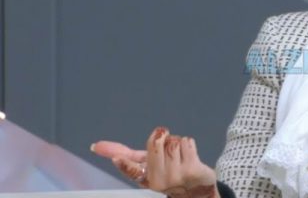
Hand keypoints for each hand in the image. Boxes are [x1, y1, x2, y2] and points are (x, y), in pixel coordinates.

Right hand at [91, 126, 218, 197]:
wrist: (195, 189)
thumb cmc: (167, 173)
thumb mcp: (145, 165)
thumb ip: (125, 155)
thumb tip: (95, 146)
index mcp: (145, 178)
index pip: (132, 170)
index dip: (124, 164)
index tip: (116, 159)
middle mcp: (159, 180)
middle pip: (157, 142)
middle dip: (162, 137)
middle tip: (166, 144)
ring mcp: (176, 176)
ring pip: (174, 141)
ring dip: (177, 142)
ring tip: (179, 156)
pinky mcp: (192, 171)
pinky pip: (187, 142)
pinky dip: (188, 144)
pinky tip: (189, 157)